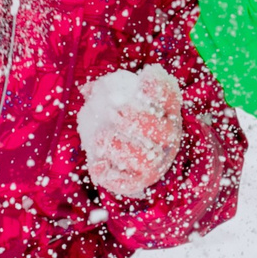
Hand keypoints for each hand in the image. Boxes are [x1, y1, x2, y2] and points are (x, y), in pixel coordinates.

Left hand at [79, 65, 184, 196]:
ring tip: (101, 138)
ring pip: (144, 158)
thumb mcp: (122, 102)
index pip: (169, 98)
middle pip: (160, 130)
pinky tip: (97, 165)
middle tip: (114, 113)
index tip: (145, 74)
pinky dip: (112, 176)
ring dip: (121, 147)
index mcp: (166, 113)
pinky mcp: (140, 182)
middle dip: (137, 120)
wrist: (135, 159)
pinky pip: (129, 182)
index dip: (160, 87)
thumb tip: (86, 89)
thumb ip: (105, 92)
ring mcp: (156, 162)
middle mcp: (168, 139)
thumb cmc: (128, 122)